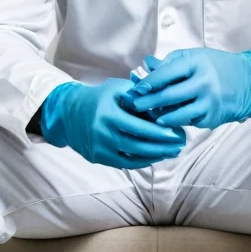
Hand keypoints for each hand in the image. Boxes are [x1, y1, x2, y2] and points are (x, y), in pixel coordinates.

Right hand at [39, 79, 186, 168]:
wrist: (69, 113)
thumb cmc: (99, 97)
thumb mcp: (117, 88)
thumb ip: (139, 96)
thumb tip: (163, 107)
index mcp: (108, 114)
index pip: (140, 127)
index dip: (161, 132)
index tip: (178, 132)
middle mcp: (103, 133)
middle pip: (139, 145)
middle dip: (163, 146)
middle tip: (181, 144)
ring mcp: (100, 148)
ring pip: (133, 157)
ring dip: (156, 155)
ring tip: (173, 151)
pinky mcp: (99, 158)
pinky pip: (125, 163)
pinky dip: (142, 161)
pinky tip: (156, 156)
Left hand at [120, 48, 250, 129]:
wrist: (250, 81)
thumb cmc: (216, 66)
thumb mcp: (195, 57)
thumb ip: (170, 62)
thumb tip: (146, 65)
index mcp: (197, 63)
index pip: (166, 74)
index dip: (148, 82)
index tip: (136, 88)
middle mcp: (203, 83)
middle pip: (169, 96)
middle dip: (148, 102)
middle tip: (135, 105)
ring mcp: (209, 102)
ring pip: (177, 114)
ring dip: (160, 116)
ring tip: (150, 115)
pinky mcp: (212, 118)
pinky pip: (188, 121)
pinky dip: (177, 121)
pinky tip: (166, 121)